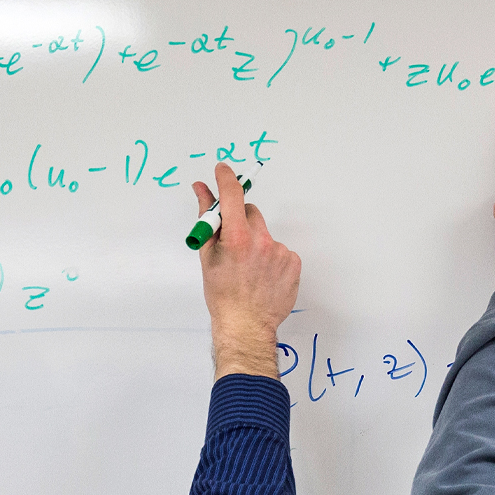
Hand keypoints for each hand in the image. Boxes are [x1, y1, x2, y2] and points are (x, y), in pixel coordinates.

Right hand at [193, 162, 301, 379]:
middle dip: (240, 221)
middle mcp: (261, 242)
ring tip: (249, 268)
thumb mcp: (207, 255)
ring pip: (265, 233)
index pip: (233, 195)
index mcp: (237, 239)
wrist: (246, 325)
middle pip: (251, 213)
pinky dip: (271, 257)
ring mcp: (280, 252)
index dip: (226, 178)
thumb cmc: (222, 295)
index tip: (223, 169)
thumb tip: (201, 190)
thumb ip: (206, 218)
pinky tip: (263, 275)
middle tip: (233, 244)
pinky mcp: (293, 263)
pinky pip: (280, 249)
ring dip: (256, 242)